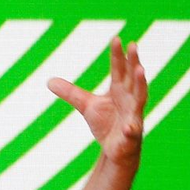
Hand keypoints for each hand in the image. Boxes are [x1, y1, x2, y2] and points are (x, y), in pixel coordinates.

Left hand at [48, 37, 146, 168]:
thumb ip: (70, 92)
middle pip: (132, 78)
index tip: (117, 38)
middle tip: (133, 45)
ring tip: (141, 70)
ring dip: (141, 84)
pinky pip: (132, 131)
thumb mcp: (86, 106)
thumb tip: (49, 81)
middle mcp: (129, 99)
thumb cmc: (106, 124)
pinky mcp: (131, 135)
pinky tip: (129, 126)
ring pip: (140, 98)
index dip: (117, 55)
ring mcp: (133, 116)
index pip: (119, 69)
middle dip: (133, 62)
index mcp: (119, 90)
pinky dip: (131, 128)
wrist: (116, 150)